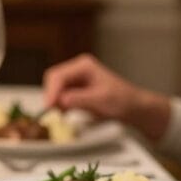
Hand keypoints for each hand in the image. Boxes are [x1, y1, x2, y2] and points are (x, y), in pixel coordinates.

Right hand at [42, 54, 171, 140]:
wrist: (132, 107)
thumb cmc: (122, 100)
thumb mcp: (100, 100)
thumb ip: (79, 99)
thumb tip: (61, 100)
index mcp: (84, 66)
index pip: (59, 76)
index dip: (52, 91)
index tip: (49, 106)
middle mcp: (77, 69)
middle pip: (53, 80)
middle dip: (51, 96)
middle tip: (52, 111)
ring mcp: (74, 79)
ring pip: (54, 89)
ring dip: (55, 102)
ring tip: (61, 114)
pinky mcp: (74, 90)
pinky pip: (59, 96)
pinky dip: (59, 105)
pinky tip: (64, 113)